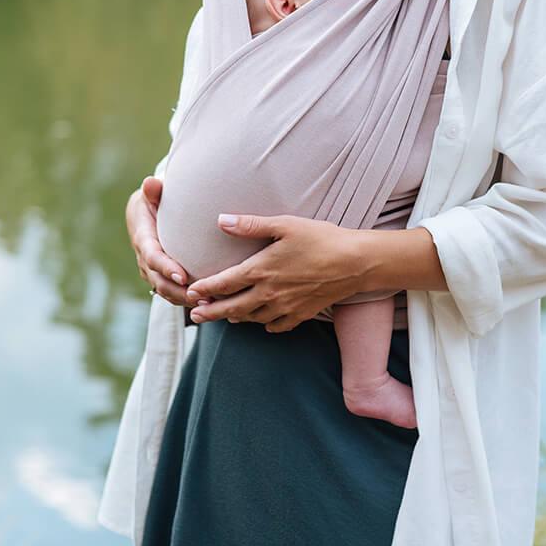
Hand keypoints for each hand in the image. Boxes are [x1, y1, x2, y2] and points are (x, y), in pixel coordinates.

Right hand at [128, 176, 201, 308]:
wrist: (146, 215)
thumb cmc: (154, 201)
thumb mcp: (152, 194)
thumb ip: (153, 191)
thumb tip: (150, 182)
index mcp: (143, 238)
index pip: (152, 256)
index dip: (165, 267)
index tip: (182, 275)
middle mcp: (145, 259)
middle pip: (159, 281)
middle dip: (180, 291)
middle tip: (201, 297)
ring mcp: (152, 271)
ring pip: (166, 291)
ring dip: (186, 300)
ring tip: (209, 304)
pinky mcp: (161, 278)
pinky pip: (173, 293)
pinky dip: (188, 300)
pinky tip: (209, 304)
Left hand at [186, 214, 363, 332]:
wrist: (355, 262)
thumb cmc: (321, 238)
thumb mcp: (285, 224)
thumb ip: (251, 225)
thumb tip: (221, 220)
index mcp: (261, 270)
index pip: (224, 283)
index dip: (205, 289)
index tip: (190, 292)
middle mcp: (269, 293)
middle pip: (232, 308)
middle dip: (211, 312)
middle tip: (195, 316)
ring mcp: (286, 306)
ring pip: (253, 318)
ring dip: (235, 318)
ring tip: (224, 318)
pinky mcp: (302, 313)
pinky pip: (277, 325)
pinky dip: (265, 325)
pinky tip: (262, 322)